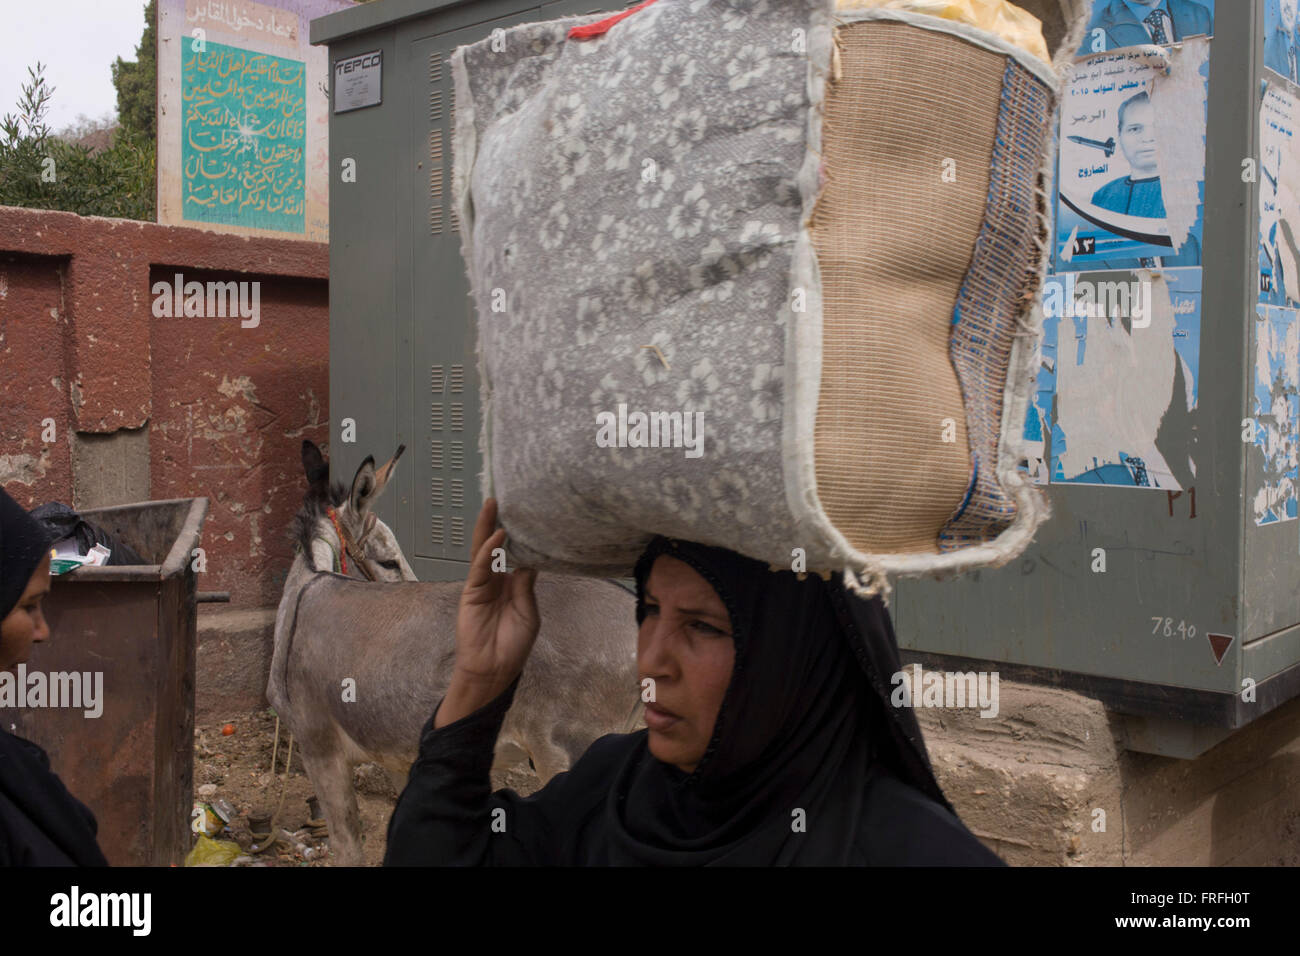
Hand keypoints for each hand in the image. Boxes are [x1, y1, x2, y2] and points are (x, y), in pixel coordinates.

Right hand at [436, 498, 539, 726]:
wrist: (494, 669)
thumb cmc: (513, 644)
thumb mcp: (528, 611)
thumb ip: (526, 584)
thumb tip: (531, 556)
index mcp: (514, 583)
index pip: (518, 552)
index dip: (522, 535)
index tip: (528, 512)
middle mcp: (498, 579)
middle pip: (497, 545)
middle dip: (498, 521)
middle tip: (502, 496)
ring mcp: (483, 584)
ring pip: (484, 550)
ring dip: (488, 527)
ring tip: (493, 504)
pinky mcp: (471, 591)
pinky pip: (480, 567)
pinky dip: (488, 551)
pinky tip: (497, 536)